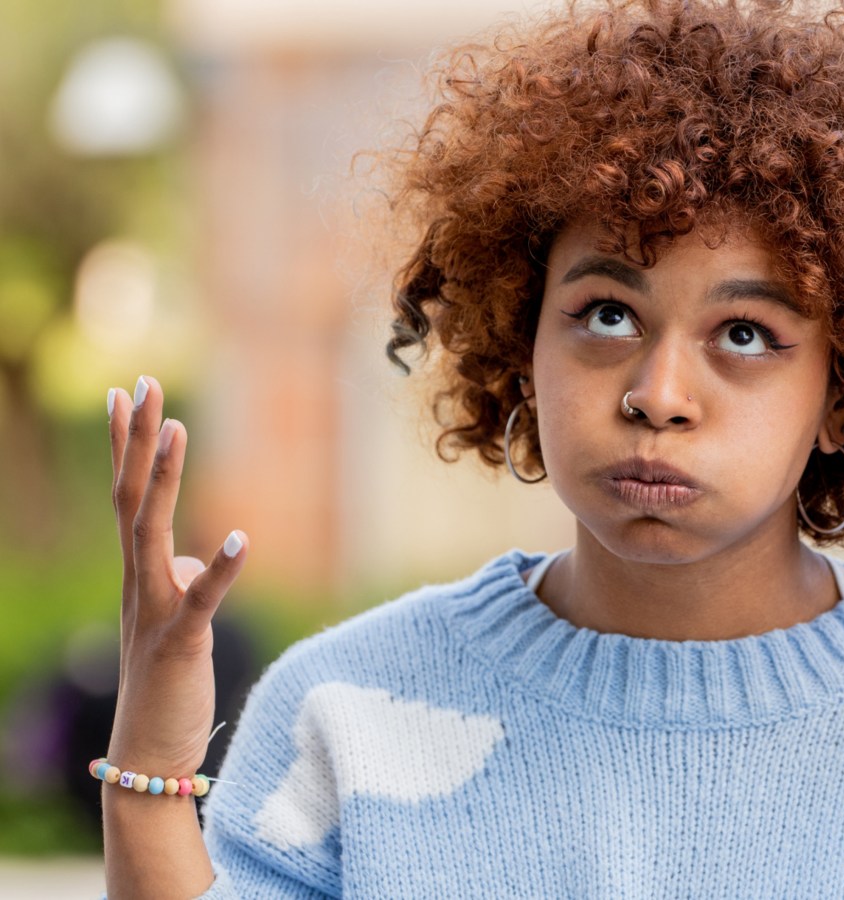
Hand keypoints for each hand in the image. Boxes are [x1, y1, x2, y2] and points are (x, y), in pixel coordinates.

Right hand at [106, 375, 248, 777]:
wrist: (148, 753)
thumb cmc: (166, 682)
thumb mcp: (179, 619)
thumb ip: (185, 580)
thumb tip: (201, 557)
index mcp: (143, 573)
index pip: (130, 495)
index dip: (127, 444)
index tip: (127, 394)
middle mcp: (141, 582)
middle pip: (133, 497)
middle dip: (137, 439)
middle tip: (143, 382)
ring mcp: (156, 609)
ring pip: (152, 532)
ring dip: (164, 480)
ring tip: (176, 428)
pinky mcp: (181, 642)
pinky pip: (201, 600)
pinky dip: (220, 569)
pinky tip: (242, 538)